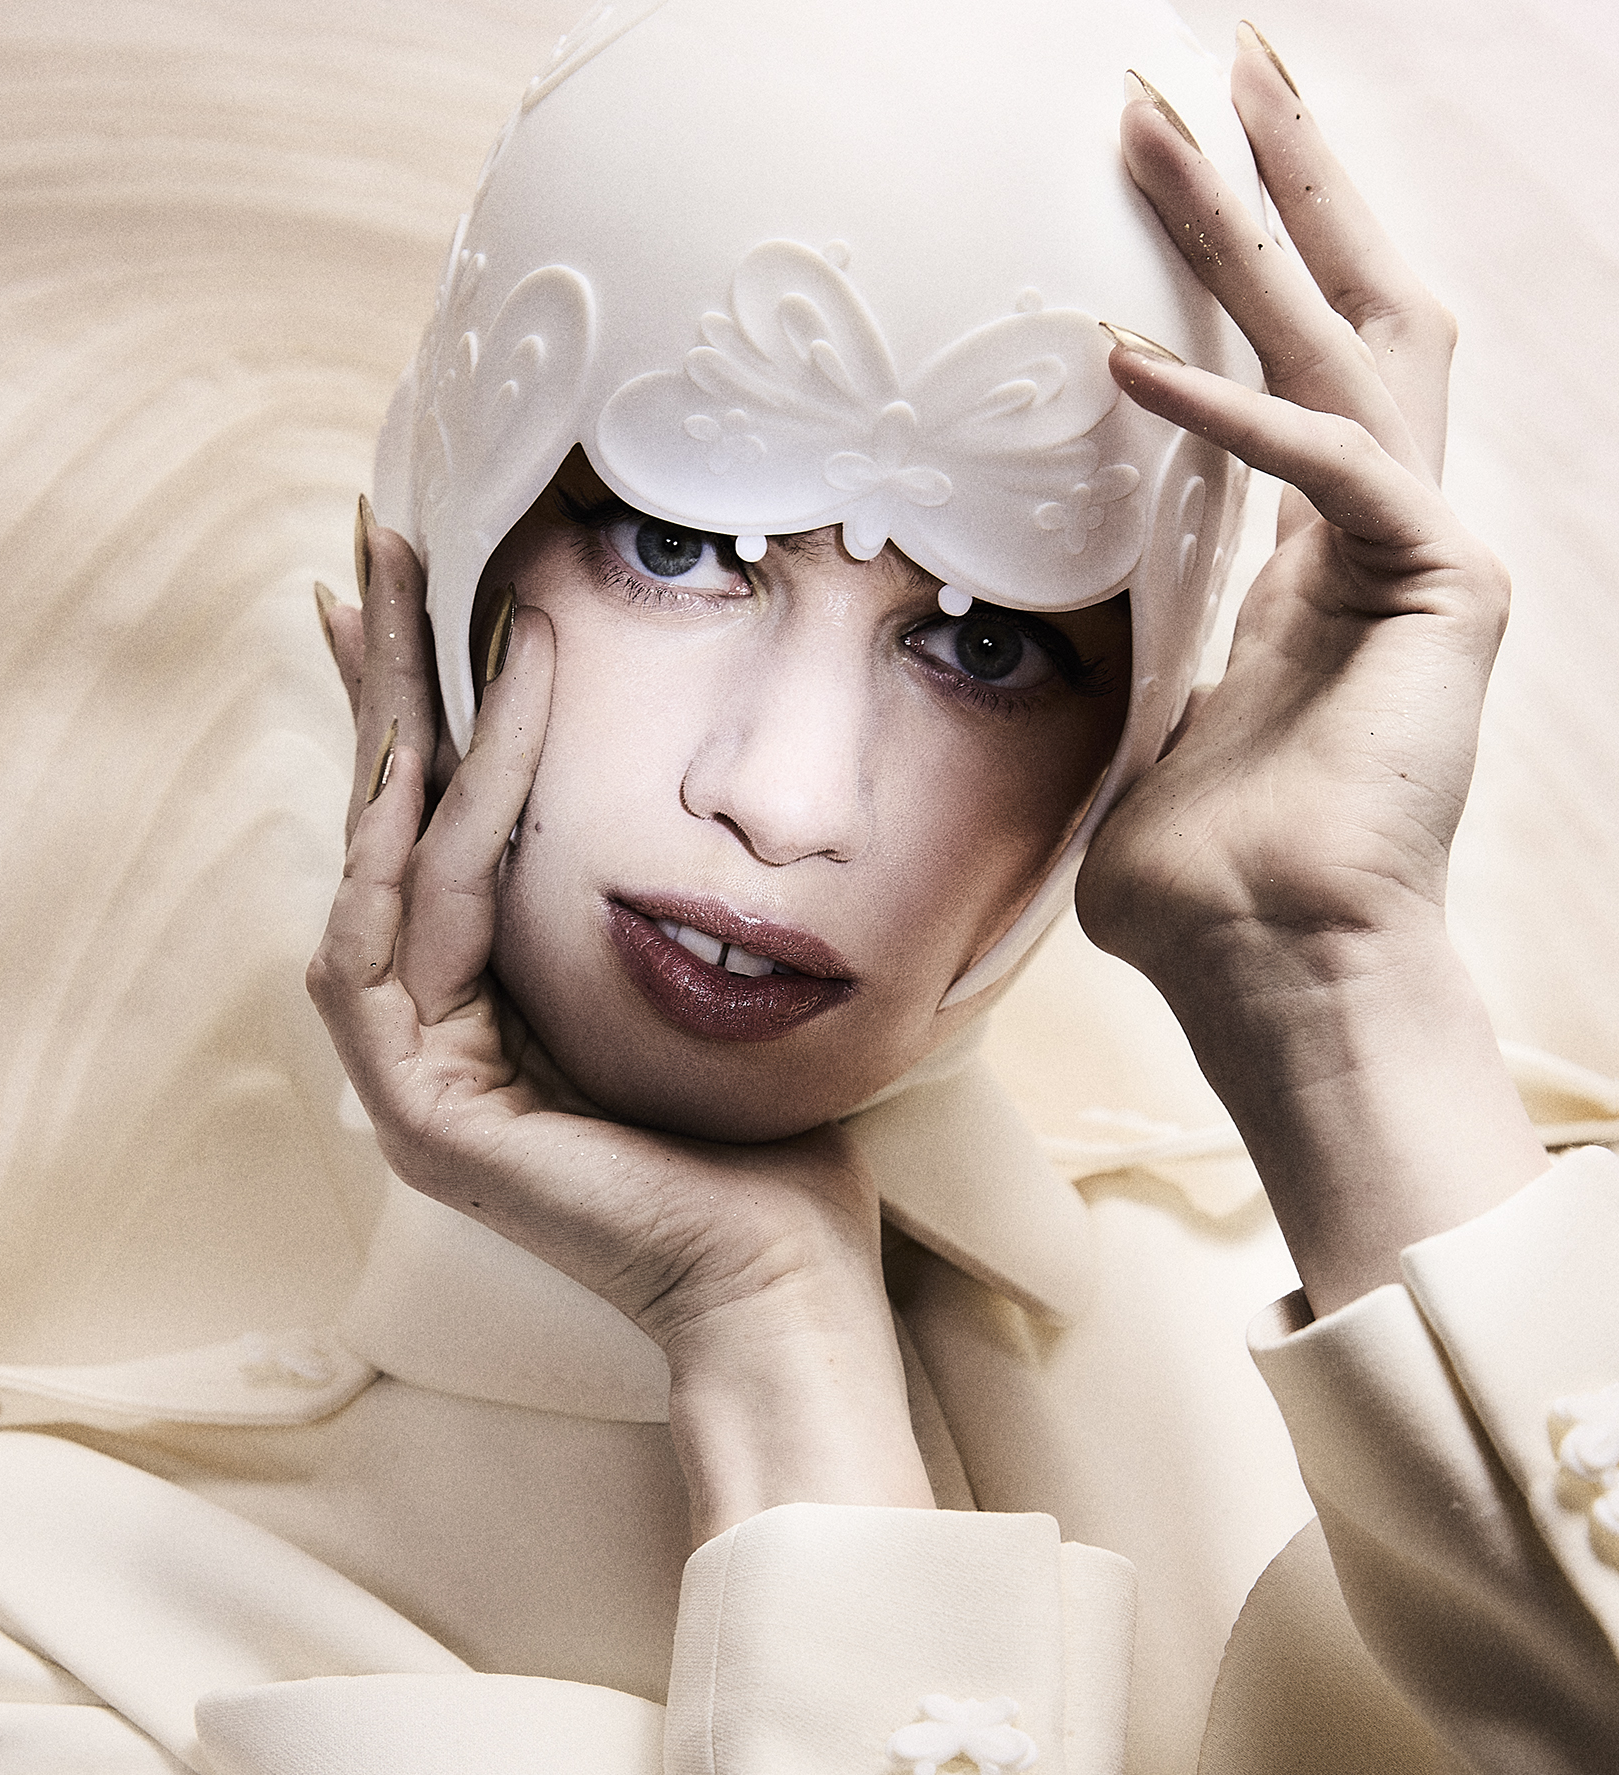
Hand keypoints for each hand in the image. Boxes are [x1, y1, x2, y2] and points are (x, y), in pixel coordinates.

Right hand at [309, 523, 932, 1540]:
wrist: (783, 1275)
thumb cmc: (766, 1142)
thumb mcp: (691, 978)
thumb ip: (636, 893)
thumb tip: (661, 781)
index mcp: (483, 1009)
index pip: (434, 833)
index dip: (421, 710)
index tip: (420, 590)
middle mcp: (428, 1035)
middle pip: (383, 826)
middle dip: (380, 680)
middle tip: (375, 543)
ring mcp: (409, 1078)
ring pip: (377, 866)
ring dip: (394, 724)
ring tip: (408, 595)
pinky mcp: (417, 1112)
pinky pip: (404, 942)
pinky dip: (431, 837)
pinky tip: (454, 742)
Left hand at [1076, 31, 1546, 1311]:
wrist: (1279, 981)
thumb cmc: (1204, 895)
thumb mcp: (1138, 738)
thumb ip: (1125, 653)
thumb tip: (1034, 618)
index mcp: (1317, 568)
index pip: (1288, 375)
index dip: (1237, 265)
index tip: (1171, 167)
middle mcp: (1381, 539)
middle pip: (1343, 311)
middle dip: (1278, 185)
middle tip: (1214, 56)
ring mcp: (1422, 557)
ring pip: (1350, 340)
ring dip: (1264, 223)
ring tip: (1187, 103)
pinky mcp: (1442, 590)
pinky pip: (1326, 466)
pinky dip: (1225, 416)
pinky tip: (1121, 362)